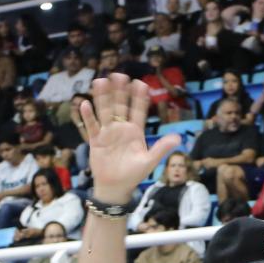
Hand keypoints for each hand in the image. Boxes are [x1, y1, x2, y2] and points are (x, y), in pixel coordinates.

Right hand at [81, 74, 181, 201]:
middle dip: (119, 91)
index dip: (139, 97)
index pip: (138, 110)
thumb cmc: (134, 175)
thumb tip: (178, 138)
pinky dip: (88, 116)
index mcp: (135, 131)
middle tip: (119, 75)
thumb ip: (162, 148)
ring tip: (101, 81)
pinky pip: (92, 126)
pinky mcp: (96, 141)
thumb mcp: (149, 161)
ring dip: (102, 97)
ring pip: (104, 111)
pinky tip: (85, 104)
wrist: (116, 188)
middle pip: (120, 106)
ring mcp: (108, 133)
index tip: (140, 83)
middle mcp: (121, 128)